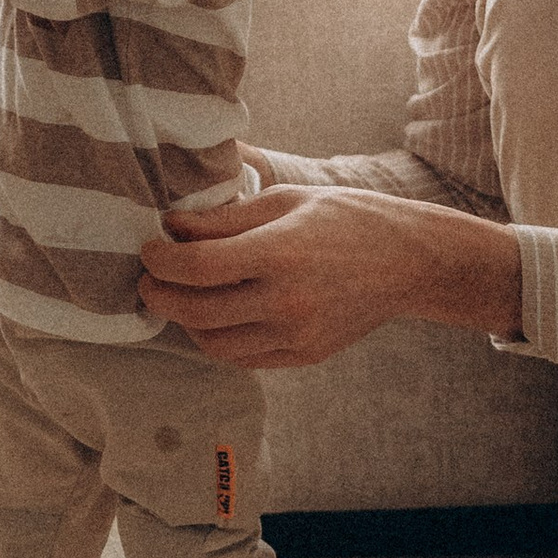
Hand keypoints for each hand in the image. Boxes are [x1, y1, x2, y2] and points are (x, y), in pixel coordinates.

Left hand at [137, 184, 521, 366]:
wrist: (409, 262)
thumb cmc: (346, 218)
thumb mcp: (286, 200)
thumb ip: (225, 218)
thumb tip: (172, 227)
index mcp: (281, 252)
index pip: (197, 267)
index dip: (160, 260)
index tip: (148, 249)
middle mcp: (287, 300)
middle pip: (196, 310)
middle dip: (159, 295)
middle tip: (147, 278)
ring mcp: (296, 334)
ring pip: (213, 343)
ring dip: (185, 322)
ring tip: (178, 297)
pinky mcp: (305, 356)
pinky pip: (242, 357)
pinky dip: (216, 340)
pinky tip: (211, 317)